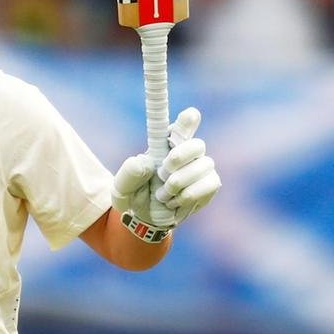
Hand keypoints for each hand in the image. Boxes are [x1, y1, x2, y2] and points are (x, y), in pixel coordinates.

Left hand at [111, 107, 220, 239]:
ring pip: (205, 165)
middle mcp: (187, 152)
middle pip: (197, 144)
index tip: (190, 115)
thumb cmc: (134, 194)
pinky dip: (190, 195)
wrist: (146, 218)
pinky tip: (175, 201)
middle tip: (163, 172)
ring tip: (163, 193)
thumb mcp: (123, 186)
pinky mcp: (210, 184)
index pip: (183, 124)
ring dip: (180, 181)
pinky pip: (210, 183)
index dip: (188, 119)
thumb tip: (146, 162)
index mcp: (166, 143)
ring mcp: (201, 167)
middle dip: (181, 157)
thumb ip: (129, 173)